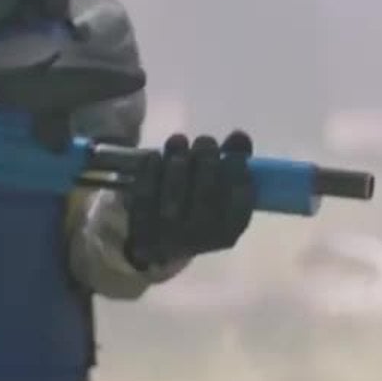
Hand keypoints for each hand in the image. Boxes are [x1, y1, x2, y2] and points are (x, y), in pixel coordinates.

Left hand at [123, 131, 255, 269]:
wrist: (158, 245)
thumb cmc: (198, 209)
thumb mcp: (221, 191)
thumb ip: (234, 161)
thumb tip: (239, 135)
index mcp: (227, 231)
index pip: (240, 198)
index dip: (237, 168)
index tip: (232, 153)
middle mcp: (200, 236)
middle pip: (206, 192)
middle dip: (207, 156)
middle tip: (205, 142)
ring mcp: (168, 233)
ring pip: (175, 188)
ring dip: (178, 156)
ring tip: (179, 142)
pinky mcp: (141, 224)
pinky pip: (146, 191)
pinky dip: (151, 168)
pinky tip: (156, 156)